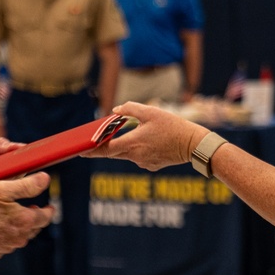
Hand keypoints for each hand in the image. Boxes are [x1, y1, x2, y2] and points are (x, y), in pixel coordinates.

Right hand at [0, 172, 54, 258]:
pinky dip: (6, 236)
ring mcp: (8, 247)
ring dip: (21, 227)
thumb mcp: (4, 189)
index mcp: (25, 221)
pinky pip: (6, 244)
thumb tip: (45, 179)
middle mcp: (20, 238)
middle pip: (34, 228)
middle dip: (35, 218)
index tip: (49, 207)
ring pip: (21, 237)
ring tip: (14, 217)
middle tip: (32, 209)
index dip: (49, 210)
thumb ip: (27, 185)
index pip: (45, 217)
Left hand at [82, 101, 206, 170]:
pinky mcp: (152, 165)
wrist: (193, 144)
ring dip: (124, 146)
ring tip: (135, 134)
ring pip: (127, 154)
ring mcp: (144, 163)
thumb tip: (116, 110)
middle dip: (102, 149)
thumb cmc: (173, 126)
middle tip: (89, 145)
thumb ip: (131, 109)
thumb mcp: (151, 112)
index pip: (106, 149)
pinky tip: (151, 141)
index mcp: (133, 143)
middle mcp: (136, 156)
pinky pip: (139, 157)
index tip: (80, 150)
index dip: (92, 150)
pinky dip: (139, 149)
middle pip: (113, 153)